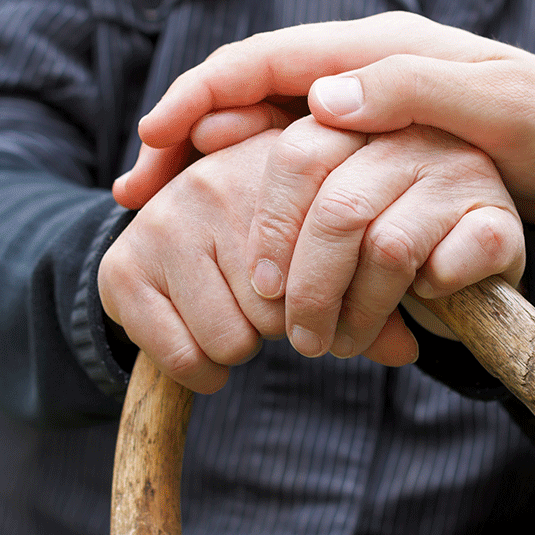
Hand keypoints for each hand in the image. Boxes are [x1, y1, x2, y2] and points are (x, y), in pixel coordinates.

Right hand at [99, 132, 419, 392]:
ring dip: (241, 346)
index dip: (330, 302)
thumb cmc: (268, 239)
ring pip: (235, 339)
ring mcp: (166, 219)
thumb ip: (371, 292)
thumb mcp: (322, 246)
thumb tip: (410, 352)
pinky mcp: (124, 266)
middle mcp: (218, 178)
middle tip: (266, 305)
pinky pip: (185, 357)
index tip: (323, 305)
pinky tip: (203, 343)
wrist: (162, 228)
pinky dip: (201, 371)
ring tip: (234, 313)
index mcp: (282, 162)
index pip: (332, 260)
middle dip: (282, 325)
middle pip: (283, 310)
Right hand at [119, 12, 534, 230]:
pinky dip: (256, 189)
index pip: (264, 61)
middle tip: (136, 192)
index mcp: (377, 50)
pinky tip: (237, 226)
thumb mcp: (497, 103)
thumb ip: (410, 91)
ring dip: (210, 167)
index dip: (200, 96)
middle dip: (185, 135)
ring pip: (265, 131)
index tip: (152, 140)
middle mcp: (361, 73)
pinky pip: (297, 163)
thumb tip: (320, 99)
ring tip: (161, 211)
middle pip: (248, 94)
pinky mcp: (378, 149)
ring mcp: (367, 111)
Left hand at [247, 116, 523, 360]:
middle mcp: (413, 133)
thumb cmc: (378, 242)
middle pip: (338, 208)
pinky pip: (445, 268)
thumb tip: (184, 148)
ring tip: (342, 344)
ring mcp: (462, 171)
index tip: (262, 289)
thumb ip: (265, 187)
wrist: (473, 272)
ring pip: (386, 248)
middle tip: (300, 339)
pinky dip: (425, 300)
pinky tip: (420, 304)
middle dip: (310, 289)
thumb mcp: (319, 213)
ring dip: (358, 312)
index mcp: (362, 118)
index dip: (272, 228)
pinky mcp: (500, 220)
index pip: (298, 153)